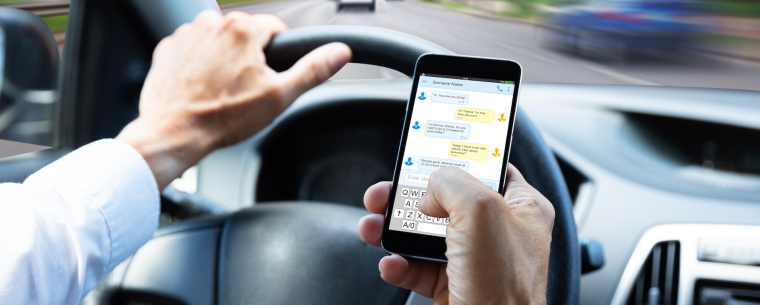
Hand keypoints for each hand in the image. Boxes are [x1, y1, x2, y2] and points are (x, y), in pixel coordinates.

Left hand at [116, 11, 350, 188]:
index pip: (275, 28)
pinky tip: (201, 88)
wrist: (173, 132)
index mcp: (242, 29)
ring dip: (224, 59)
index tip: (270, 75)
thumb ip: (312, 70)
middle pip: (246, 35)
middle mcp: (212, 23)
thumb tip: (339, 52)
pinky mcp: (169, 47)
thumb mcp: (279, 96)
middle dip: (250, 58)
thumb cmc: (222, 117)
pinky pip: (194, 49)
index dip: (279, 54)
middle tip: (246, 89)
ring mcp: (187, 33)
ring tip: (221, 91)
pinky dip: (199, 64)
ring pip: (219, 41)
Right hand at [358, 165, 554, 304]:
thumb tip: (429, 190)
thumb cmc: (504, 285)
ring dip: (393, 229)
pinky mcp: (453, 285)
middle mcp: (498, 232)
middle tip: (386, 191)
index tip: (429, 150)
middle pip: (445, 199)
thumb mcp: (479, 211)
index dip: (457, 157)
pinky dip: (399, 264)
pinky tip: (391, 263)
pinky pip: (417, 267)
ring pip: (425, 233)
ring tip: (373, 225)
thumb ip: (451, 182)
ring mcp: (474, 260)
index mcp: (521, 207)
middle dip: (409, 196)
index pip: (488, 167)